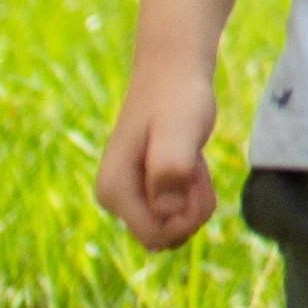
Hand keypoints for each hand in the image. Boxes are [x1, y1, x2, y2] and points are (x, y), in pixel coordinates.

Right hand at [95, 47, 221, 249]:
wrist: (173, 71)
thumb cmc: (177, 97)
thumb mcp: (179, 130)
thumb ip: (170, 168)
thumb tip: (165, 212)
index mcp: (113, 190)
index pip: (156, 237)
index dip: (186, 216)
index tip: (192, 174)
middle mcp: (113, 198)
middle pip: (166, 237)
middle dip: (192, 208)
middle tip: (194, 164)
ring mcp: (128, 195)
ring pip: (174, 226)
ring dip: (194, 198)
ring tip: (191, 158)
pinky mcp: (144, 189)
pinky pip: (177, 212)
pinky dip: (194, 191)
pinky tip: (191, 161)